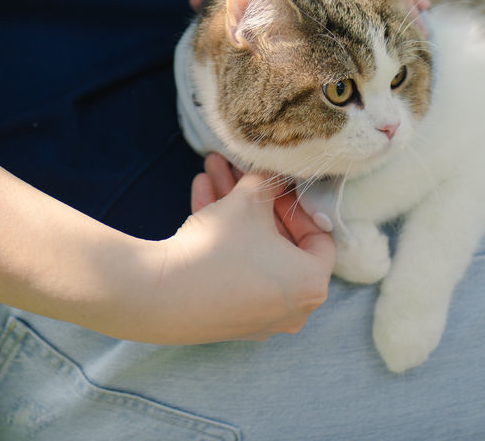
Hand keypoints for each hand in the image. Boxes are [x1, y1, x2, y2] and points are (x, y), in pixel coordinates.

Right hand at [144, 154, 334, 344]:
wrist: (165, 294)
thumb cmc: (221, 247)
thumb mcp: (250, 200)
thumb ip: (268, 182)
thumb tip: (274, 173)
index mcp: (310, 284)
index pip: (319, 237)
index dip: (297, 203)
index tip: (276, 186)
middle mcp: (291, 308)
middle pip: (280, 241)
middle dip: (257, 200)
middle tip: (242, 172)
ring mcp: (258, 316)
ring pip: (252, 250)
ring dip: (234, 208)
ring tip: (212, 169)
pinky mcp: (227, 316)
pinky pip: (234, 268)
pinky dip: (222, 235)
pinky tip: (200, 190)